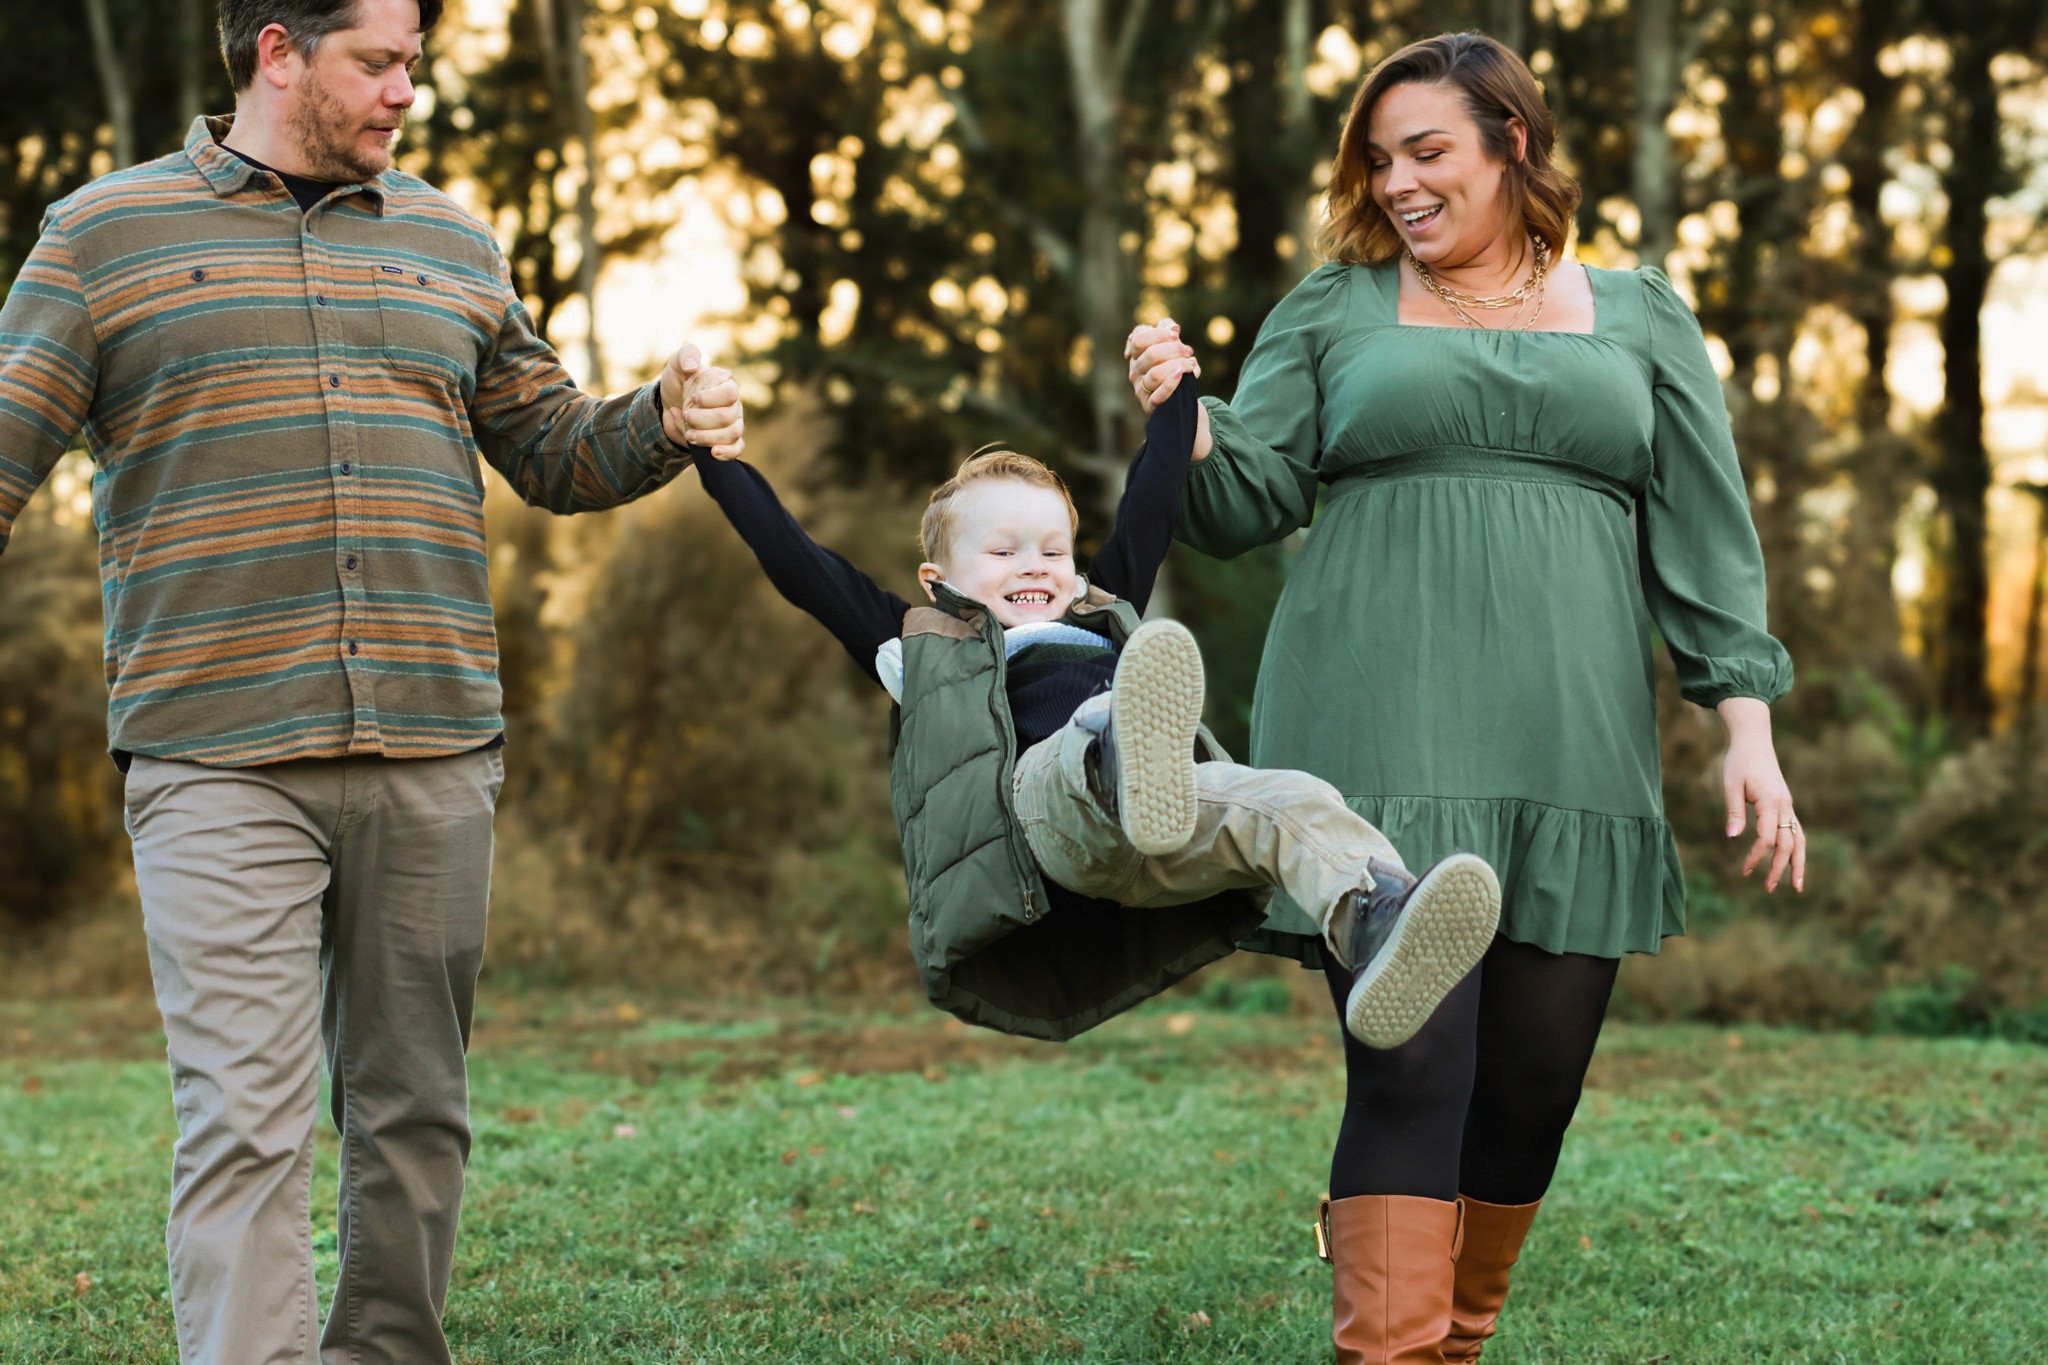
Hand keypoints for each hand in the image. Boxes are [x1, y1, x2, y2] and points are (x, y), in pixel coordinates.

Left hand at [659, 344, 744, 458]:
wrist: (669, 405)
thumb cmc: (678, 383)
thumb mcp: (677, 364)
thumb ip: (686, 355)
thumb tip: (692, 366)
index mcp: (726, 385)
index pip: (730, 393)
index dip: (712, 398)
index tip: (693, 399)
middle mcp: (734, 404)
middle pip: (728, 417)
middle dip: (703, 420)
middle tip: (686, 415)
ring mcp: (733, 423)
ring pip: (731, 434)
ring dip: (708, 437)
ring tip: (689, 435)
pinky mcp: (727, 440)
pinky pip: (737, 449)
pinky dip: (727, 453)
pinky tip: (713, 453)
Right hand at [1124, 318, 1199, 414]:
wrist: (1180, 400)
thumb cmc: (1174, 369)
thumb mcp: (1172, 349)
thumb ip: (1170, 334)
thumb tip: (1172, 326)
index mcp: (1136, 355)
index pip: (1138, 339)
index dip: (1158, 333)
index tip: (1176, 334)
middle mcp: (1135, 371)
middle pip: (1150, 354)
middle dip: (1175, 349)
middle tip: (1188, 351)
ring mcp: (1141, 389)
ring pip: (1156, 373)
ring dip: (1179, 365)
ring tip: (1190, 364)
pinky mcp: (1150, 405)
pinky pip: (1159, 395)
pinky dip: (1171, 383)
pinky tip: (1183, 374)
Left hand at [1718, 697, 1804, 892]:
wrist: (1754, 741)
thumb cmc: (1739, 761)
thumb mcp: (1730, 784)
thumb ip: (1734, 810)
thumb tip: (1733, 837)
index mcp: (1771, 802)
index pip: (1768, 838)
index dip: (1757, 856)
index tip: (1745, 871)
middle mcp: (1785, 806)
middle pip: (1789, 844)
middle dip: (1781, 868)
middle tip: (1770, 889)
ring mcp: (1788, 806)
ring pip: (1799, 839)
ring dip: (1798, 863)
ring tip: (1797, 885)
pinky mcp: (1786, 805)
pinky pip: (1796, 831)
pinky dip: (1796, 849)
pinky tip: (1793, 863)